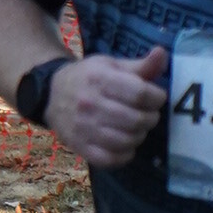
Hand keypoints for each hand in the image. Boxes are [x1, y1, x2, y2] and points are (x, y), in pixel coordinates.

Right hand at [45, 47, 168, 166]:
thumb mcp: (111, 65)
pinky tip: (126, 144)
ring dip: (139, 136)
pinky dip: (125, 155)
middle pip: (136, 119)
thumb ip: (140, 65)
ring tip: (138, 128)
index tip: (157, 97)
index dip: (157, 97)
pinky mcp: (79, 146)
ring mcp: (83, 128)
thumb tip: (162, 53)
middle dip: (151, 118)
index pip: (140, 93)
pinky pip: (110, 159)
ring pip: (126, 141)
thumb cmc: (88, 78)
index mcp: (99, 79)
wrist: (51, 95)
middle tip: (149, 114)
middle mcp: (90, 104)